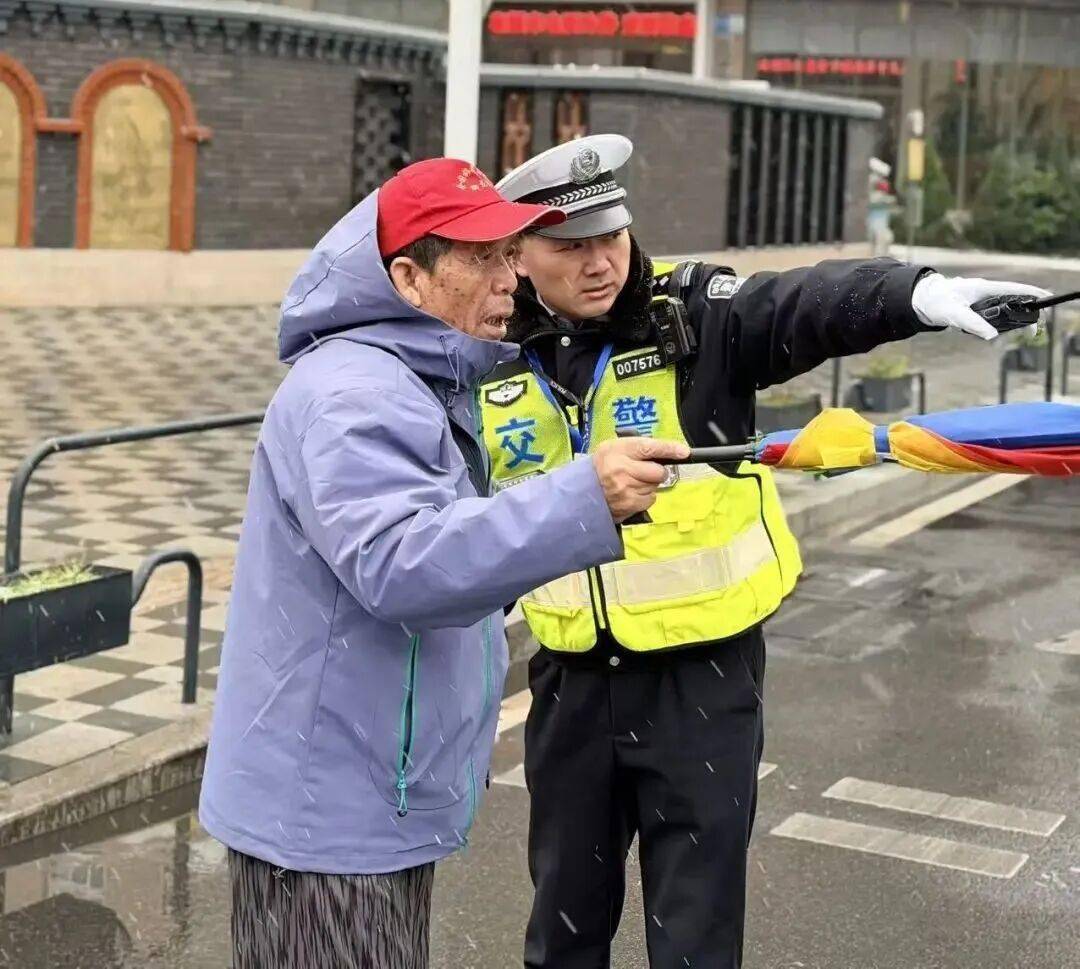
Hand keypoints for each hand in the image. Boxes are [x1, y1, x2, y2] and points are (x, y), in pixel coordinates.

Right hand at [592, 437, 689, 523]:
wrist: (583, 492)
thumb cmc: (601, 467)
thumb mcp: (613, 448)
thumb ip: (637, 447)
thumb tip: (666, 450)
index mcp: (618, 451)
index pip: (649, 448)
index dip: (669, 449)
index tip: (683, 451)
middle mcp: (622, 469)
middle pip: (658, 471)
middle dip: (656, 471)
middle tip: (643, 471)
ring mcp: (626, 489)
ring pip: (655, 486)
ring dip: (648, 484)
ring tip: (631, 482)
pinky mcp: (629, 504)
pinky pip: (650, 499)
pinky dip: (644, 496)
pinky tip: (631, 493)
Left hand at [911, 273, 1050, 340]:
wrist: (920, 300)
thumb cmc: (936, 301)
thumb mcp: (954, 314)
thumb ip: (973, 324)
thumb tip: (992, 336)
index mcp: (984, 288)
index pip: (1014, 288)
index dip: (1031, 293)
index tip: (1046, 299)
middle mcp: (985, 292)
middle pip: (1013, 301)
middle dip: (1026, 314)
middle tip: (1033, 331)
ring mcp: (981, 300)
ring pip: (1004, 309)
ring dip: (1014, 321)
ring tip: (1024, 333)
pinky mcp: (975, 308)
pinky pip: (993, 315)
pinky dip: (1000, 324)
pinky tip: (1000, 333)